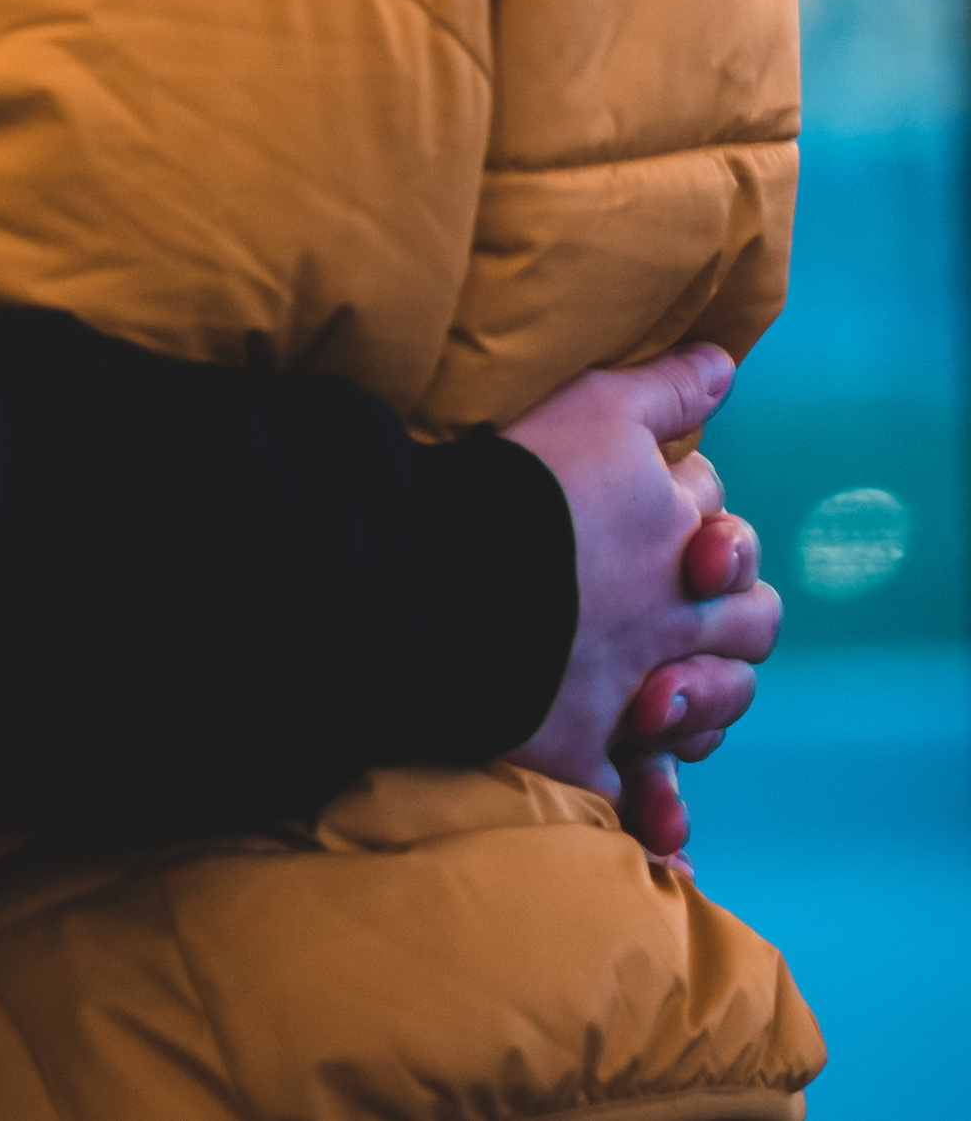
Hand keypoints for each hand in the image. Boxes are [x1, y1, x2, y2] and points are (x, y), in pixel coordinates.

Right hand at [499, 347, 779, 822]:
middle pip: (750, 624)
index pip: (722, 521)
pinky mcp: (583, 750)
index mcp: (683, 537)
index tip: (659, 507)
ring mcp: (632, 692)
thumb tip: (727, 366)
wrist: (434, 572)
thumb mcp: (596, 405)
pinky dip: (650, 811)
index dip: (699, 513)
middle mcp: (672, 619)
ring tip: (663, 690)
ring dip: (701, 702)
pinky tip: (655, 817)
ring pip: (710, 710)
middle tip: (684, 604)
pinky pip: (633, 797)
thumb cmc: (517, 476)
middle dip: (730, 614)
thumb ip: (667, 388)